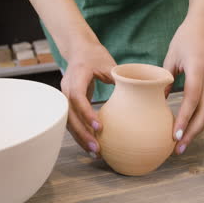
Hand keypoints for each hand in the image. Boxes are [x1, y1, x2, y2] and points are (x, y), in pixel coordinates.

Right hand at [60, 40, 116, 157]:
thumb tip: (139, 91)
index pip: (77, 97)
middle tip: (97, 148)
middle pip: (69, 116)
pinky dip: (80, 133)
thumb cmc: (95, 55)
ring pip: (68, 122)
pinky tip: (91, 144)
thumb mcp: (108, 63)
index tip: (99, 126)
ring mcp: (64, 96)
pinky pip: (71, 121)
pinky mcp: (68, 103)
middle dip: (82, 134)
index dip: (86, 113)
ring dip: (81, 138)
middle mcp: (66, 88)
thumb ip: (120, 77)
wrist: (78, 50)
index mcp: (76, 76)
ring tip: (95, 152)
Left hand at [163, 16, 203, 154]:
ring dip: (197, 130)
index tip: (174, 134)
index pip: (193, 98)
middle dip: (193, 132)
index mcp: (198, 68)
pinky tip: (187, 129)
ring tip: (181, 144)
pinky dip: (199, 121)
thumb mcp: (170, 56)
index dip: (184, 118)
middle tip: (178, 148)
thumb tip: (158, 101)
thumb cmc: (185, 38)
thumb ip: (164, 79)